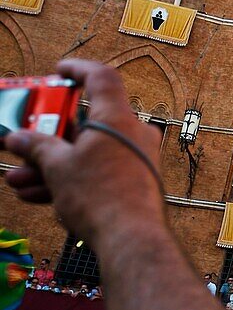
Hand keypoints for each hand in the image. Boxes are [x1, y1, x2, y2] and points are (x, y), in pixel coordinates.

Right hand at [0, 60, 164, 248]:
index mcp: (119, 118)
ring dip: (51, 164)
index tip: (60, 70)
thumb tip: (17, 138)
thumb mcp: (58, 167)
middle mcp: (133, 134)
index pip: (102, 78)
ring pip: (88, 152)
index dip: (79, 70)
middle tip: (21, 142)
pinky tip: (38, 194)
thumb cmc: (101, 197)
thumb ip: (36, 147)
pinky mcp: (135, 181)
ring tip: (18, 180)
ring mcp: (137, 158)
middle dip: (47, 137)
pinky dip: (70, 178)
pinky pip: (98, 171)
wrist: (131, 239)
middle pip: (87, 123)